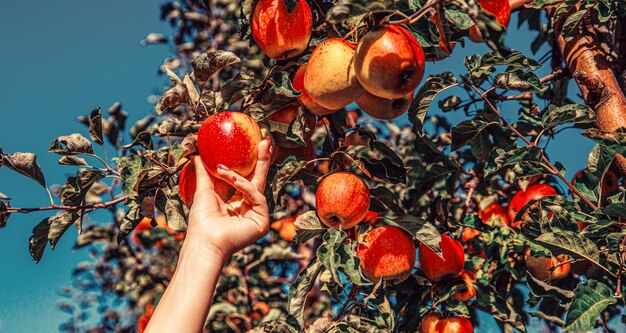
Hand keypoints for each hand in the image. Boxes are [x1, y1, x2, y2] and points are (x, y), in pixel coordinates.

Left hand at [185, 138, 271, 258]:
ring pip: (255, 186)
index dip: (251, 163)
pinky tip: (233, 180)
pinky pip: (257, 196)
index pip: (247, 179)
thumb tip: (196, 155)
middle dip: (262, 160)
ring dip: (239, 176)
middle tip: (265, 140)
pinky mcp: (262, 221)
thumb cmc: (201, 221)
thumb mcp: (204, 190)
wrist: (204, 240)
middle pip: (258, 180)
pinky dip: (244, 187)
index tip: (255, 144)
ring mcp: (257, 215)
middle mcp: (248, 208)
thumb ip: (204, 172)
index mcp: (236, 203)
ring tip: (223, 169)